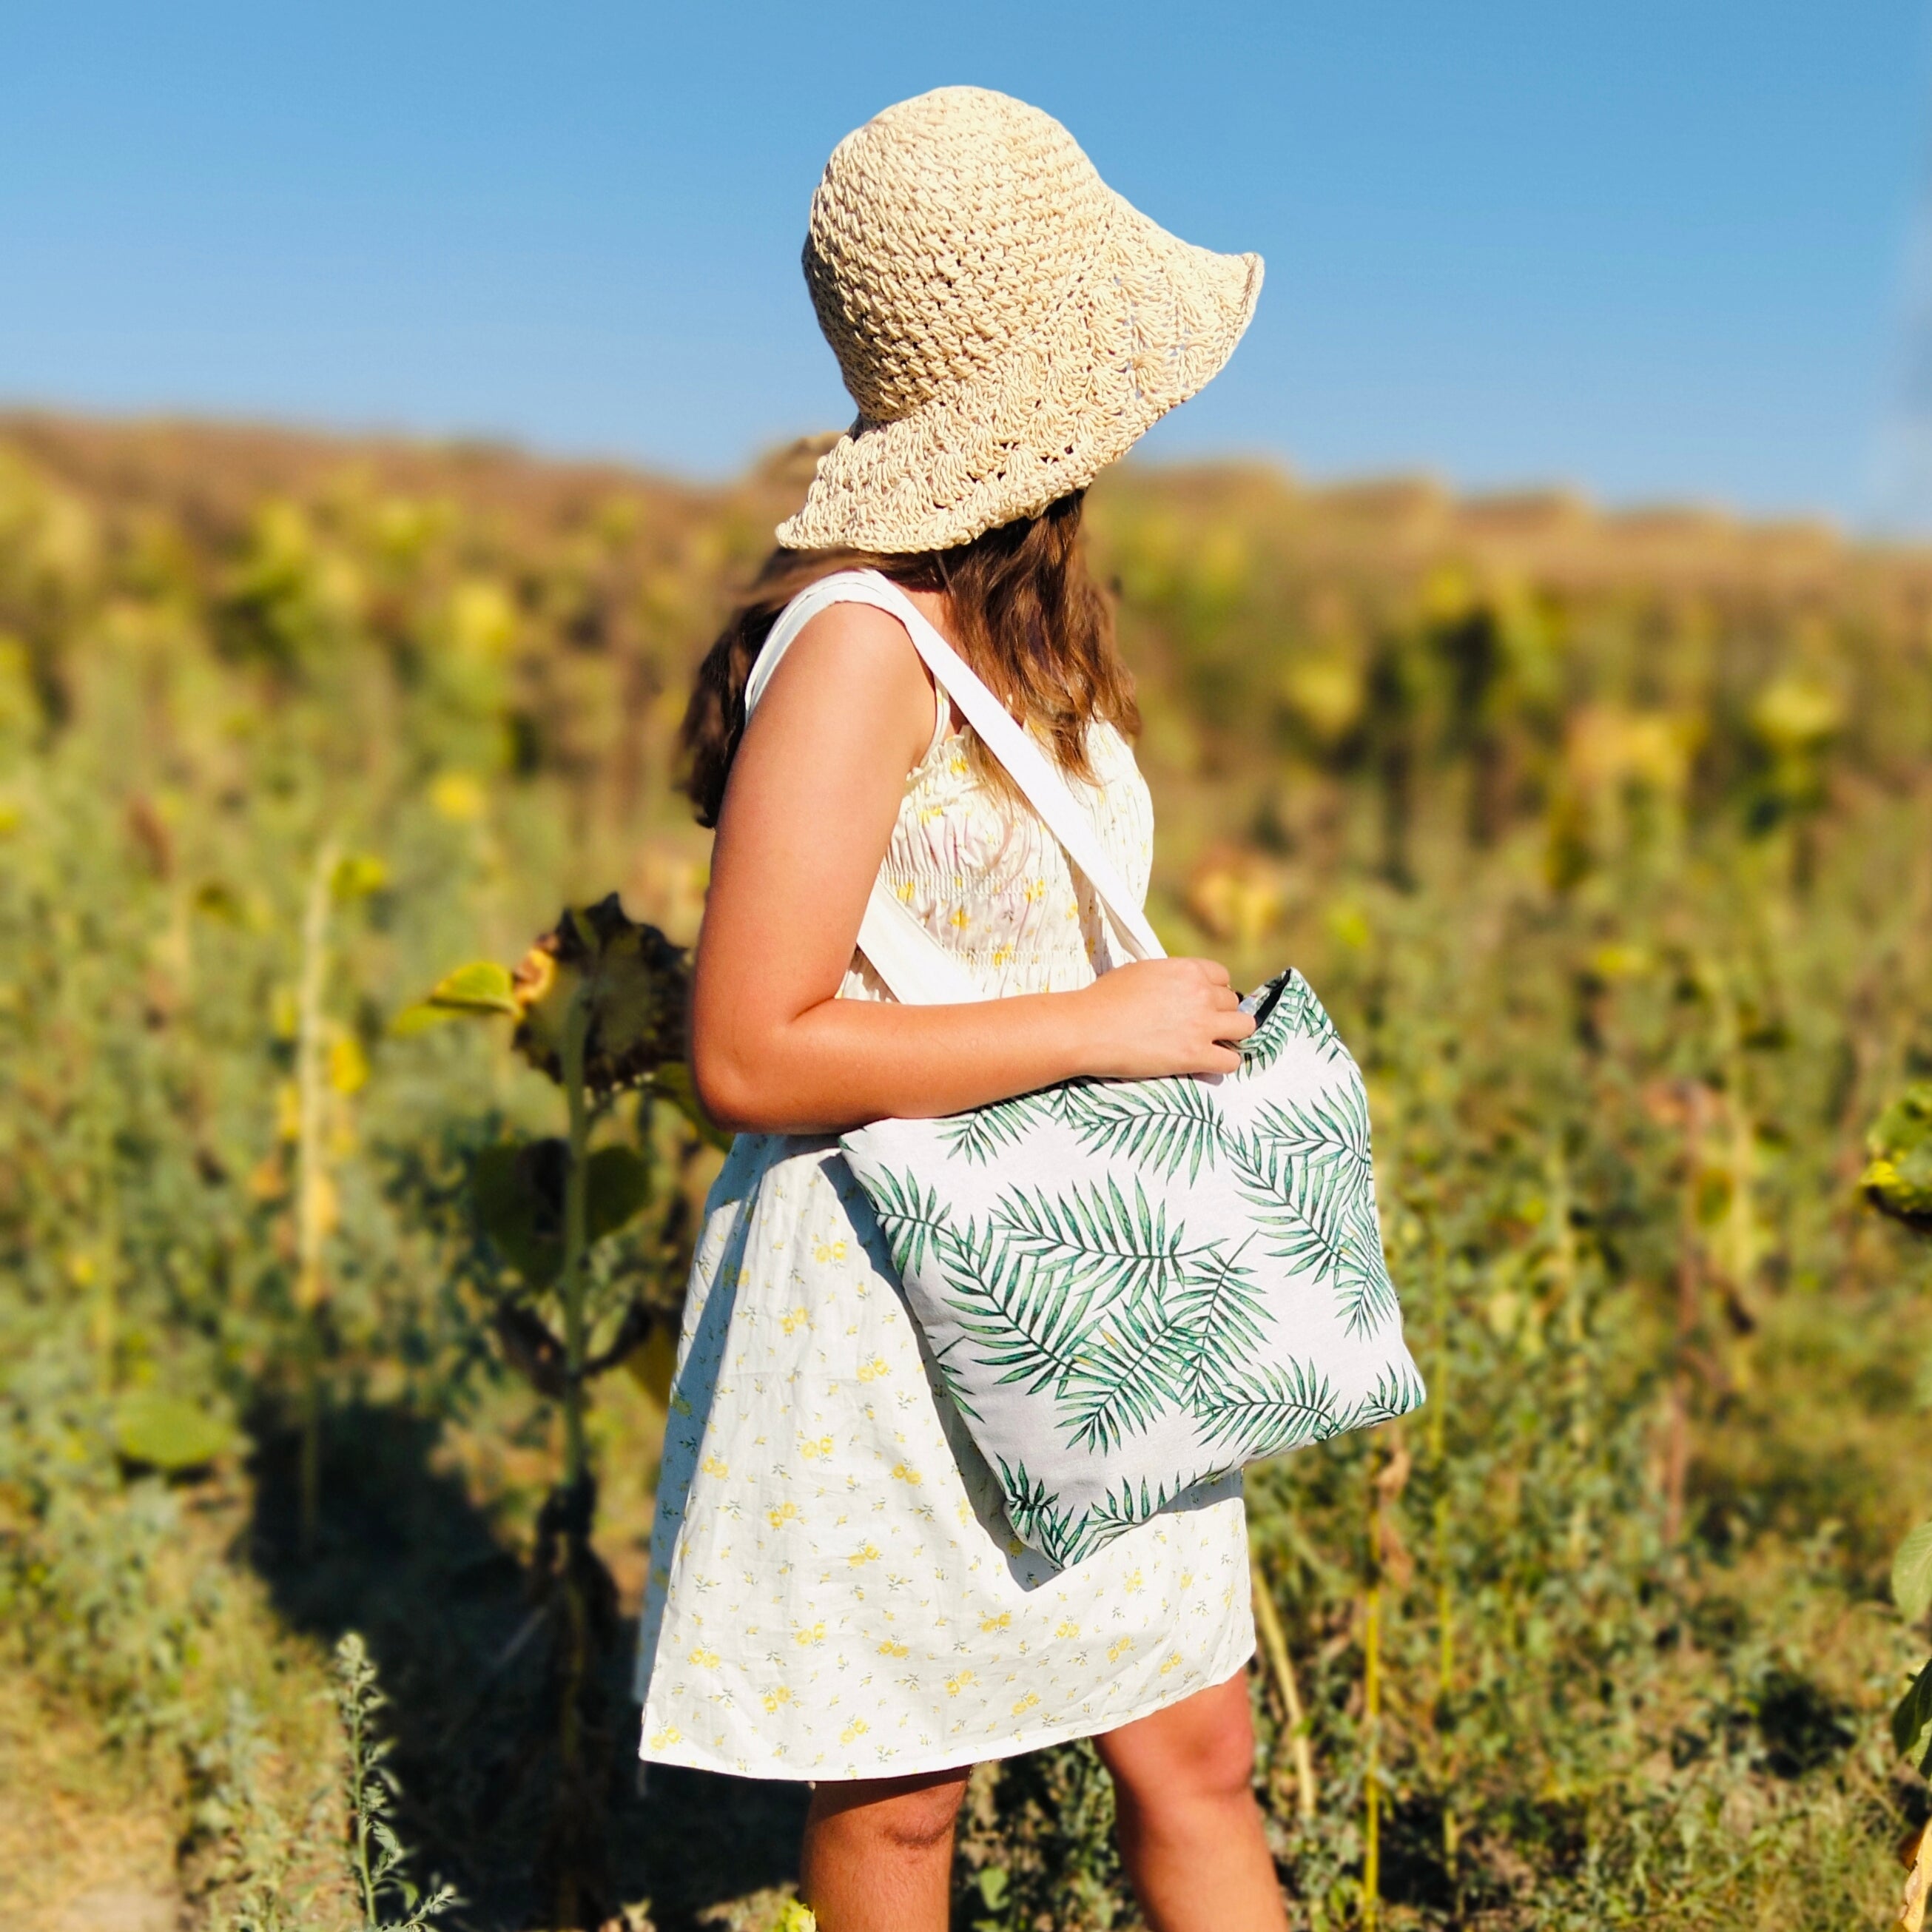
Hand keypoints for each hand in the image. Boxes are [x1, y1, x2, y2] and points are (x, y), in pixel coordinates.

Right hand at [1071, 957, 1255, 1079]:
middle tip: (1200, 1027)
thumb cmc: (1104, 999)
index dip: (1214, 991)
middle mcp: (1201, 994)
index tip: (1202, 1003)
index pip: (1223, 977)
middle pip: (1233, 1003)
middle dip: (1219, 1014)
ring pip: (1244, 1028)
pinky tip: (1206, 1064)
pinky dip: (1222, 1063)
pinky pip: (1231, 1061)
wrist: (1087, 1028)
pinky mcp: (1195, 1055)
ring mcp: (1201, 1025)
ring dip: (1230, 1036)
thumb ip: (1169, 977)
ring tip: (1211, 1044)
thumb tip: (1177, 987)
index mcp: (1188, 970)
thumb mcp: (1141, 972)